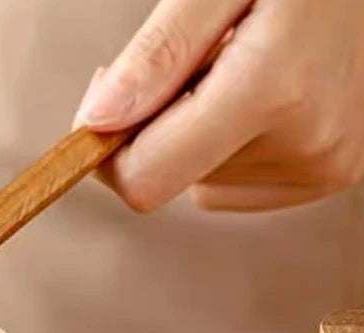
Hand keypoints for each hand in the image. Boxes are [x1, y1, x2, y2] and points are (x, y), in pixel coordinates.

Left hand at [73, 0, 363, 211]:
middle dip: (158, 125)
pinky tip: (264, 92)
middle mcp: (306, 142)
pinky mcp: (331, 174)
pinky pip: (237, 185)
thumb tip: (97, 122)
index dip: (109, 148)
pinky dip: (230, 145)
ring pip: (201, 181)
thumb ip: (159, 51)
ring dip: (198, 131)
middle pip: (170, 177)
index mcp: (272, 91)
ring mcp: (324, 164)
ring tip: (241, 64)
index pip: (145, 178)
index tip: (110, 96)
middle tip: (190, 55)